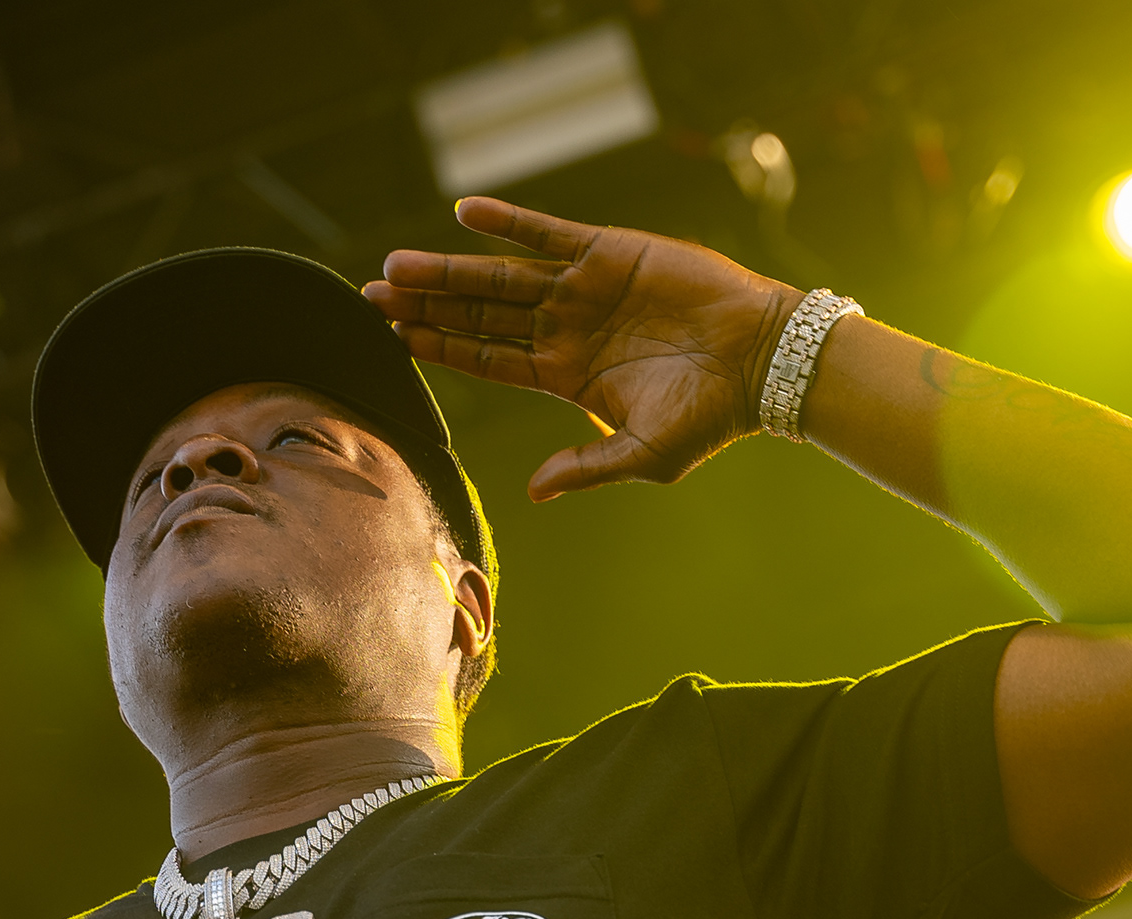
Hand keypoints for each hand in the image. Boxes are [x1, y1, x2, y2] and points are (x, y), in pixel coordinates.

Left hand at [363, 197, 797, 496]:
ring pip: (500, 274)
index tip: (394, 340)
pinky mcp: (608, 251)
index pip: (486, 359)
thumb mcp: (641, 455)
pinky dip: (508, 221)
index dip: (440, 348)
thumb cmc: (707, 417)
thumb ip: (584, 468)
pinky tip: (463, 212)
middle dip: (426, 305)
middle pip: (479, 314)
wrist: (760, 362)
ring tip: (397, 265)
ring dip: (449, 268)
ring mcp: (582, 288)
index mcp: (564, 376)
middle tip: (372, 296)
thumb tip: (534, 492)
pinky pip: (548, 231)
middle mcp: (564, 328)